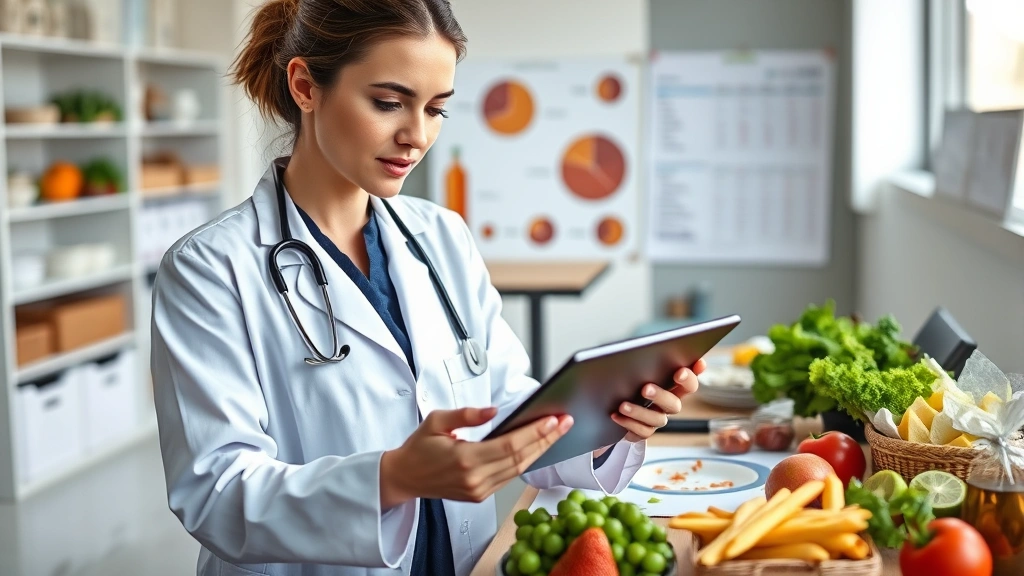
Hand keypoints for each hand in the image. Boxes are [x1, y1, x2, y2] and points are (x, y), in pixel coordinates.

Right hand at [379, 407, 572, 507]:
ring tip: (557, 432)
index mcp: (464, 459)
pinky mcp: (480, 496)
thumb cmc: (418, 448)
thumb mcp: (436, 421)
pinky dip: (526, 461)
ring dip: (540, 450)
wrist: (404, 478)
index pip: (509, 445)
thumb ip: (466, 414)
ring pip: (518, 470)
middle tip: (565, 422)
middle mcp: (475, 479)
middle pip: (520, 458)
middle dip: (546, 439)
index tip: (553, 419)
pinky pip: (509, 477)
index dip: (534, 433)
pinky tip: (537, 447)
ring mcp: (478, 491)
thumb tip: (493, 410)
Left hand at [611, 359, 706, 442]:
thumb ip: (647, 363)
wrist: (616, 406)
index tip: (681, 371)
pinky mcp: (645, 430)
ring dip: (639, 412)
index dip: (690, 377)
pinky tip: (616, 415)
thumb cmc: (633, 381)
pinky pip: (642, 431)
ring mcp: (658, 418)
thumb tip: (637, 348)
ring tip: (623, 405)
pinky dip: (629, 423)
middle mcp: (669, 404)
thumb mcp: (640, 369)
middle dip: (661, 396)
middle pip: (674, 404)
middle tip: (646, 388)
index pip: (689, 383)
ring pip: (657, 419)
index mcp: (673, 387)